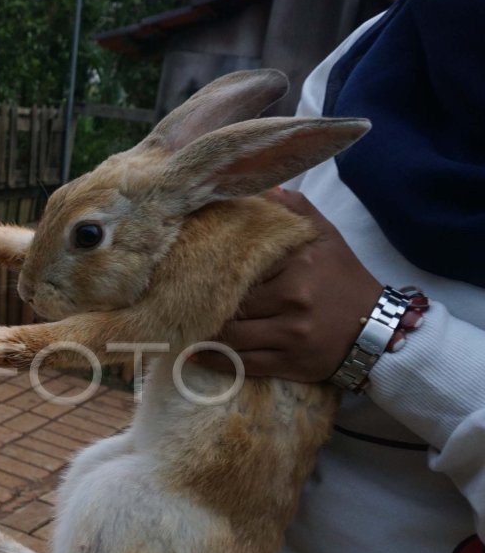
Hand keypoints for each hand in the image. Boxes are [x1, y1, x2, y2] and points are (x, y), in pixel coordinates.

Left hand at [196, 189, 381, 381]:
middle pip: (232, 304)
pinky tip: (194, 354)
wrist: (378, 330)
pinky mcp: (289, 364)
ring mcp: (291, 336)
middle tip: (173, 301)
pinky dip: (215, 360)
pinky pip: (242, 363)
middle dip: (202, 304)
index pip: (241, 267)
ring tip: (180, 326)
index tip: (185, 268)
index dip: (212, 270)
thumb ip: (295, 210)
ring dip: (203, 334)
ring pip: (232, 337)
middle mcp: (294, 300)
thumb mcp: (325, 238)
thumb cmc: (343, 279)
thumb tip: (264, 188)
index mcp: (298, 265)